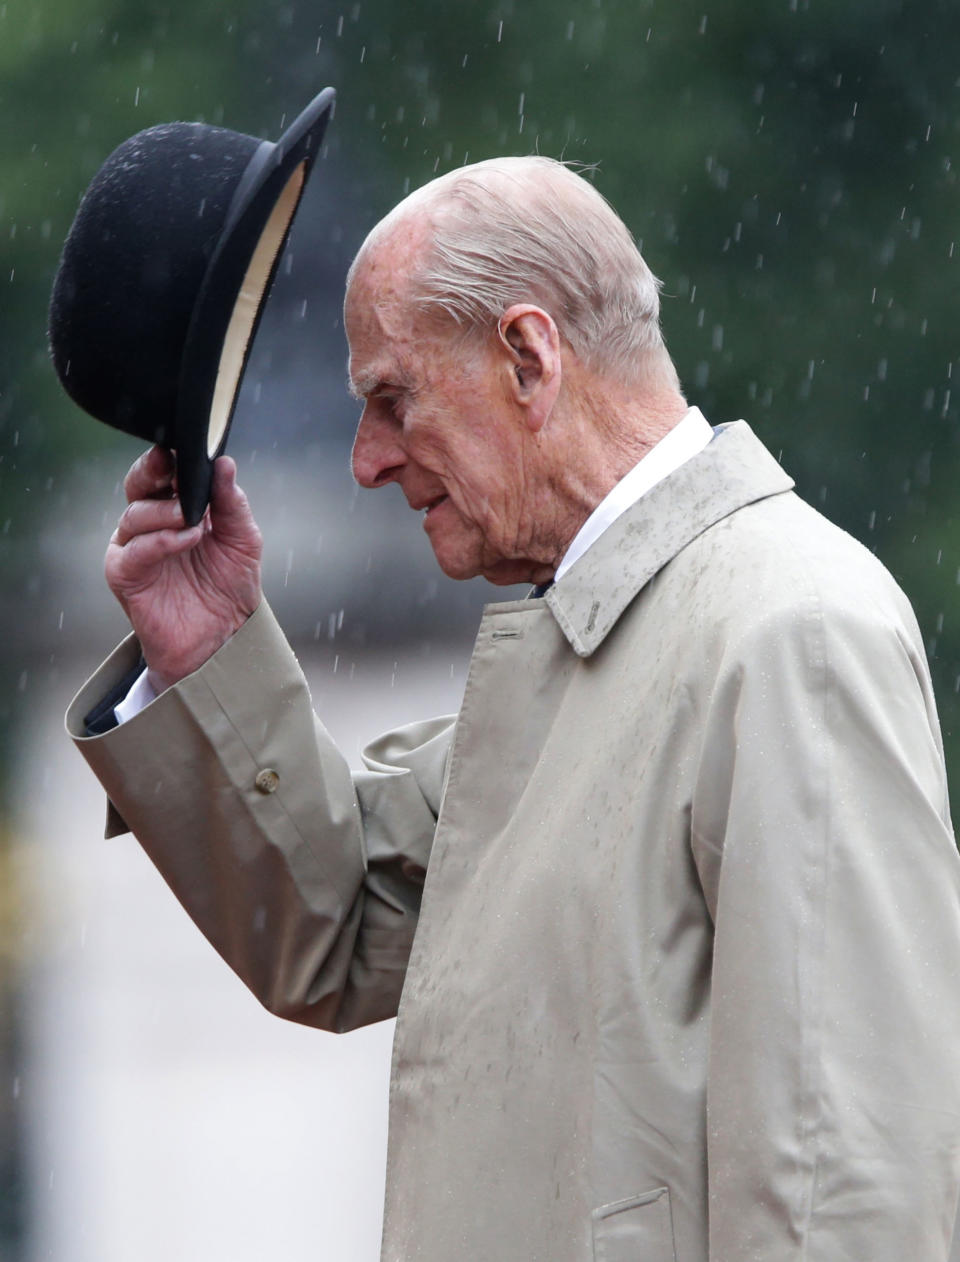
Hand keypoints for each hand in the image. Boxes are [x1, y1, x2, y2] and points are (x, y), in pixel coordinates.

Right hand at [106, 447, 262, 689]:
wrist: (223, 638)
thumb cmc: (229, 586)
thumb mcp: (242, 539)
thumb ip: (232, 503)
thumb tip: (224, 464)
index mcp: (176, 507)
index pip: (166, 472)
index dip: (174, 458)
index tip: (188, 446)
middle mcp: (150, 523)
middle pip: (139, 484)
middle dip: (153, 470)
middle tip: (171, 464)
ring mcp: (134, 547)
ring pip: (136, 514)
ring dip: (166, 511)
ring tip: (194, 520)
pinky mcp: (125, 574)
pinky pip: (135, 550)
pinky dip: (160, 540)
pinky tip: (185, 539)